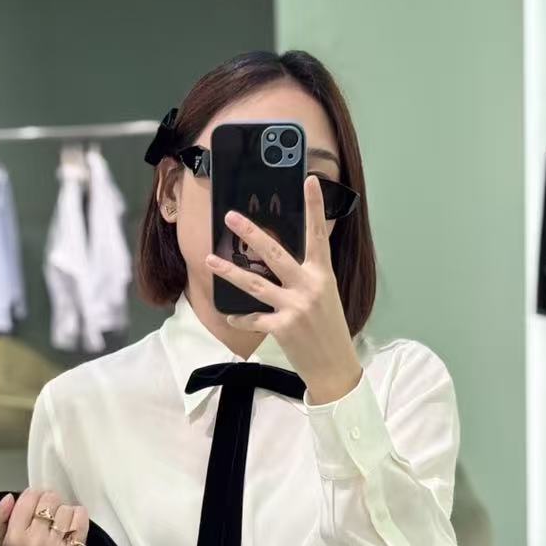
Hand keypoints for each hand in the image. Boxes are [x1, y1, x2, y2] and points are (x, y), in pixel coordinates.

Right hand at [0, 486, 88, 545]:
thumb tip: (9, 497)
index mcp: (14, 538)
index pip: (28, 498)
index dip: (33, 497)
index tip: (35, 505)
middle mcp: (34, 542)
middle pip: (49, 499)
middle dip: (50, 503)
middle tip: (49, 515)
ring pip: (65, 508)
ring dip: (64, 512)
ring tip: (59, 524)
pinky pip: (81, 517)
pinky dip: (78, 516)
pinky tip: (71, 526)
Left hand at [205, 172, 362, 403]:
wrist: (335, 365)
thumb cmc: (330, 327)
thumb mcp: (326, 294)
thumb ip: (308, 274)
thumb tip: (283, 258)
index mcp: (323, 274)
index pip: (318, 235)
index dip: (315, 207)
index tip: (310, 181)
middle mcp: (309, 286)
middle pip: (274, 253)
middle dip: (251, 233)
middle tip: (231, 217)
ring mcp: (294, 307)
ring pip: (255, 284)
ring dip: (230, 272)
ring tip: (210, 260)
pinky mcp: (282, 327)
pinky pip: (253, 318)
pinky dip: (240, 318)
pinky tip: (228, 316)